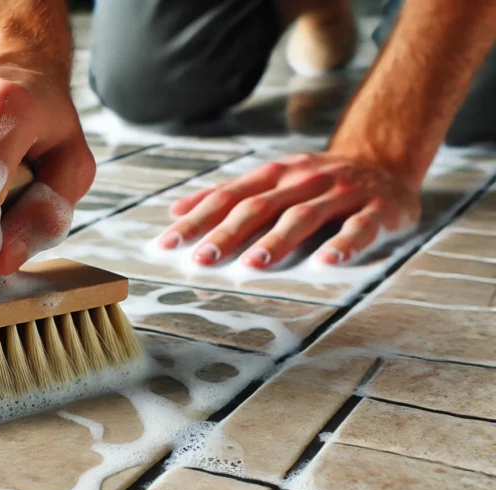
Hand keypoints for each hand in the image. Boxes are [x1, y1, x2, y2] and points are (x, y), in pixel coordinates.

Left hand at [156, 153, 420, 267]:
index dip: (197, 220)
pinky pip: (360, 227)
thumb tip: (175, 210)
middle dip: (229, 233)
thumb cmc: (316, 181)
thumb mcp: (271, 180)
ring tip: (253, 263)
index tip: (168, 244)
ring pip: (305, 216)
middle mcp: (305, 179)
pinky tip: (328, 262)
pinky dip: (345, 244)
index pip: (229, 197)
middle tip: (203, 258)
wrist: (385, 161)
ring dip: (277, 240)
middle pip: (260, 206)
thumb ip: (226, 195)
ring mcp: (342, 193)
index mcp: (276, 175)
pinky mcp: (378, 208)